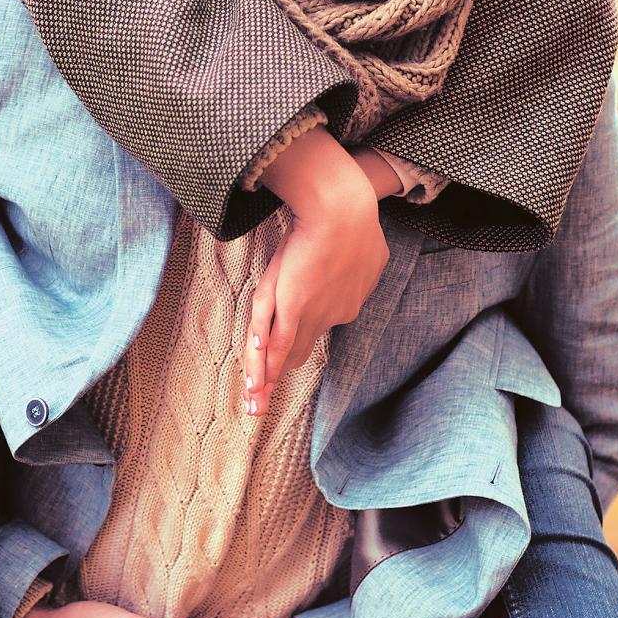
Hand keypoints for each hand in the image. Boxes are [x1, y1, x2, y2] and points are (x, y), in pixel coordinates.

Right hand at [244, 130, 387, 415]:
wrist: (344, 212)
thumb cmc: (352, 219)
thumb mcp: (361, 243)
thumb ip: (356, 258)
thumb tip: (363, 256)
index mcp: (347, 300)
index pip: (317, 325)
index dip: (299, 340)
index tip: (288, 356)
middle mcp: (330, 315)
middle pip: (298, 347)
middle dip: (280, 372)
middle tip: (263, 399)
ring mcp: (310, 313)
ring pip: (283, 353)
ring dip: (266, 379)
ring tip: (254, 405)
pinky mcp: (292, 309)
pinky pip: (276, 345)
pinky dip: (264, 365)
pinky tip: (255, 383)